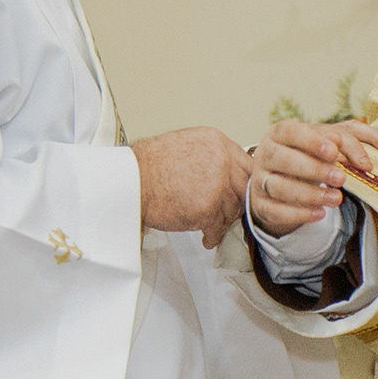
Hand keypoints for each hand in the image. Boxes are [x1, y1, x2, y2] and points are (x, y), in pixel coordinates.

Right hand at [134, 126, 250, 242]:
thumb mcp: (186, 145)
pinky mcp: (208, 208)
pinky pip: (218, 227)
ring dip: (222, 221)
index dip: (243, 183)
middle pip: (244, 188)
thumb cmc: (149, 166)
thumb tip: (227, 172)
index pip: (247, 164)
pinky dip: (213, 235)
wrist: (130, 180)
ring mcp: (217, 184)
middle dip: (235, 203)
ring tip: (212, 226)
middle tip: (226, 213)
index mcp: (217, 142)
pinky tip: (207, 236)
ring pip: (232, 209)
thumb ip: (211, 156)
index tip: (238, 194)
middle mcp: (221, 160)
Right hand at [247, 118, 377, 236]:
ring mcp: (260, 180)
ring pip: (278, 186)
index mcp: (283, 132)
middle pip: (284, 159)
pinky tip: (320, 215)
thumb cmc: (309, 154)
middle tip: (341, 179)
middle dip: (313, 169)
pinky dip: (298, 214)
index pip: (293, 131)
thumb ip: (361, 137)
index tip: (335, 150)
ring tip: (336, 199)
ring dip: (309, 194)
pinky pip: (275, 210)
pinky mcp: (261, 205)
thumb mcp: (332, 141)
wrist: (280, 182)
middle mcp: (267, 153)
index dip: (312, 140)